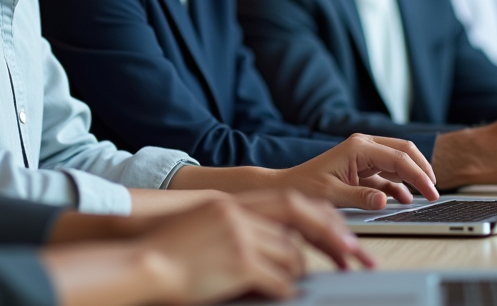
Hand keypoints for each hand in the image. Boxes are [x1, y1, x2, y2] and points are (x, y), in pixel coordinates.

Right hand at [127, 192, 370, 302]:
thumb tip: (281, 245)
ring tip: (286, 282)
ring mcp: (241, 238)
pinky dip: (284, 290)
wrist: (144, 263)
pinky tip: (277, 294)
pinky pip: (280, 281)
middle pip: (301, 221)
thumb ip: (242, 228)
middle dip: (332, 239)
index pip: (291, 202)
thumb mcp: (208, 227)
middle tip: (352, 257)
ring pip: (293, 257)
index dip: (319, 217)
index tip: (340, 234)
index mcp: (234, 204)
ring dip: (296, 273)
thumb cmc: (171, 252)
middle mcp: (240, 215)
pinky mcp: (241, 263)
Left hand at [273, 134, 438, 209]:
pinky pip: (388, 173)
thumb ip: (360, 196)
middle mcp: (363, 146)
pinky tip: (405, 199)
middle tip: (434, 191)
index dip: (419, 175)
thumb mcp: (332, 194)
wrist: (287, 186)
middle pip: (404, 151)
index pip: (399, 157)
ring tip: (426, 195)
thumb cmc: (305, 187)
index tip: (432, 192)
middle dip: (422, 169)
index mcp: (358, 147)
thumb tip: (386, 199)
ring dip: (413, 176)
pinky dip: (399, 185)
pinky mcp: (362, 168)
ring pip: (399, 160)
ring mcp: (364, 156)